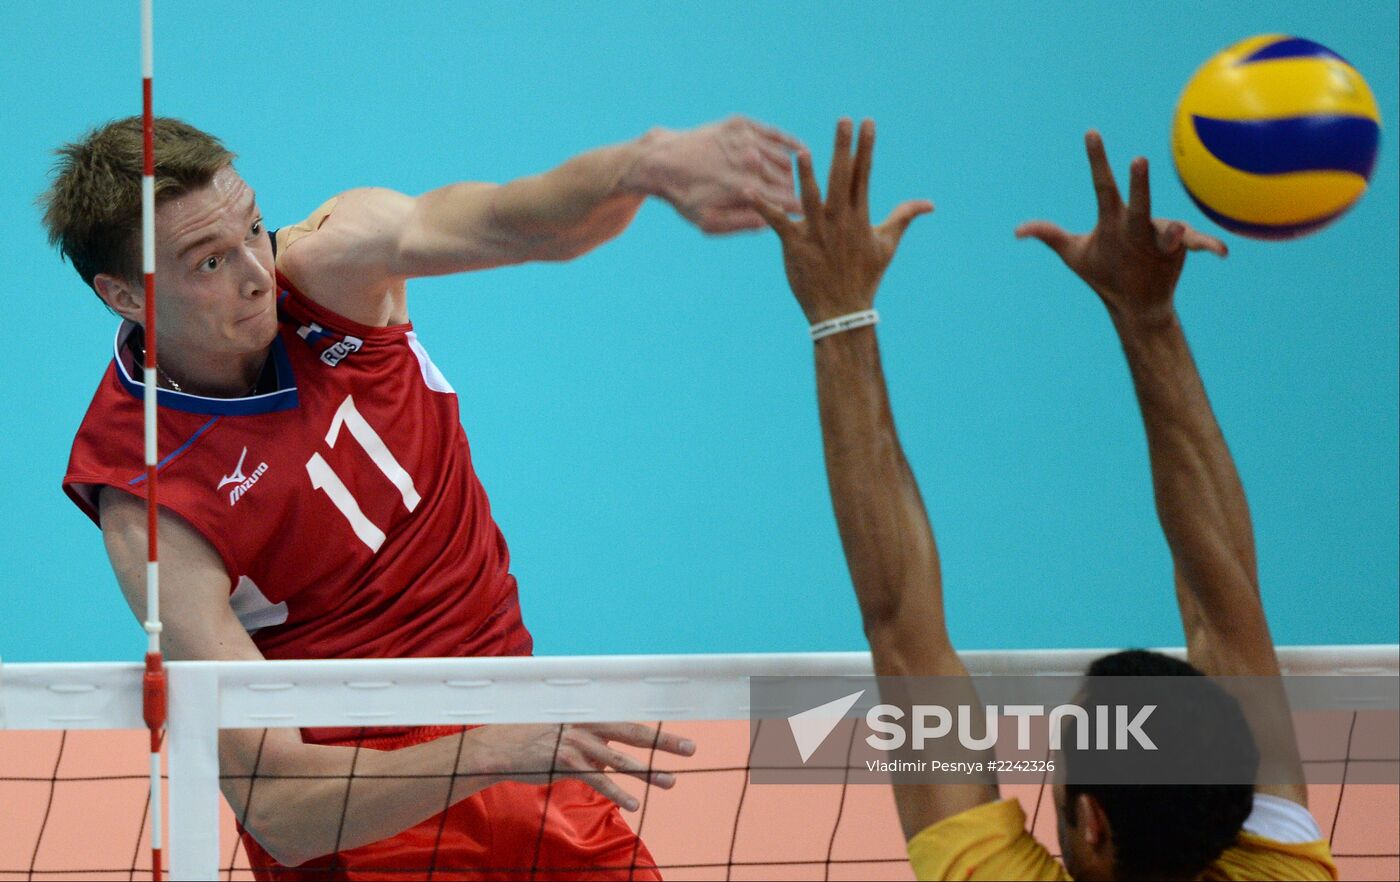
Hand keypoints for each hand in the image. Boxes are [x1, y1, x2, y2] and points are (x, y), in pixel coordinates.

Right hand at [471, 722, 694, 810]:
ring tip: (671, 781)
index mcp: (588, 714)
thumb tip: (609, 759)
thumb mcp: (564, 732)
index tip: (680, 728)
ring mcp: (576, 743)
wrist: (496, 747)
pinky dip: (617, 792)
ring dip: (648, 772)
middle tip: (691, 748)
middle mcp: (586, 724)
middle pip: (633, 732)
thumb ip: (589, 742)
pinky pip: (597, 780)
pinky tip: (633, 804)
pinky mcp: (565, 763)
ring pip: (621, 759)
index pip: (628, 718)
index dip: (655, 723)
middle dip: (665, 741)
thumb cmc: (530, 739)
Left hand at [627, 116, 804, 233]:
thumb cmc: (686, 196)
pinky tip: (800, 151)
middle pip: (787, 181)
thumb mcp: (709, 222)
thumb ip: (742, 223)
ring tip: (786, 183)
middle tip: (788, 200)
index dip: (796, 208)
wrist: (662, 162)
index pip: (786, 200)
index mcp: (745, 189)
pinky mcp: (741, 124)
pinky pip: (774, 134)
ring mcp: (746, 139)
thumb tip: (771, 222)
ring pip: (784, 159)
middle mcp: (749, 161)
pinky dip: (789, 144)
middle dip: (791, 192)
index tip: (801, 215)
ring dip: (788, 172)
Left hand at [750, 118, 931, 323]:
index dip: (865, 147)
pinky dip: (762, 206)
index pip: (863, 175)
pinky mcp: (795, 244)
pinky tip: (748, 188)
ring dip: (807, 175)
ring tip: (804, 152)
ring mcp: (816, 232)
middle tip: (843, 120)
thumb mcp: (887, 245)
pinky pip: (776, 221)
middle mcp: (838, 220)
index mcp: (859, 216)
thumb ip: (903, 217)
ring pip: (810, 197)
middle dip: (843, 148)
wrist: (842, 310)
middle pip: (841, 178)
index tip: (867, 123)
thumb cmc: (865, 276)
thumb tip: (929, 204)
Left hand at [1016, 131, 1226, 325]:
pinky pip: (1197, 246)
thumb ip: (1049, 234)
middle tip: (1137, 161)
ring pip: (1167, 228)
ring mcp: (1159, 235)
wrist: (1131, 301)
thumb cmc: (1102, 271)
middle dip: (1137, 184)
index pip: (1102, 185)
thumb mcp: (1073, 253)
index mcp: (1112, 219)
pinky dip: (1209, 246)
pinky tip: (1220, 253)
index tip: (1091, 133)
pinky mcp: (1179, 251)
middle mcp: (1136, 222)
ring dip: (1172, 231)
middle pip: (1136, 200)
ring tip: (1176, 232)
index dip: (1096, 160)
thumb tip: (1017, 230)